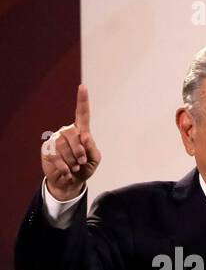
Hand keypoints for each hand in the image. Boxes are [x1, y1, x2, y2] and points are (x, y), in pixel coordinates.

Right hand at [41, 84, 100, 200]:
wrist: (71, 182)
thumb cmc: (85, 168)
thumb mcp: (95, 159)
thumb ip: (92, 148)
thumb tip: (84, 135)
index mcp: (81, 131)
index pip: (82, 114)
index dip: (82, 101)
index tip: (83, 87)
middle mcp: (67, 132)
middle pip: (73, 134)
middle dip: (80, 151)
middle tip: (82, 162)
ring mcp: (55, 139)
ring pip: (63, 145)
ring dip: (72, 161)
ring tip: (75, 167)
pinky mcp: (47, 148)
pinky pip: (55, 155)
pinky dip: (64, 167)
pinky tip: (67, 172)